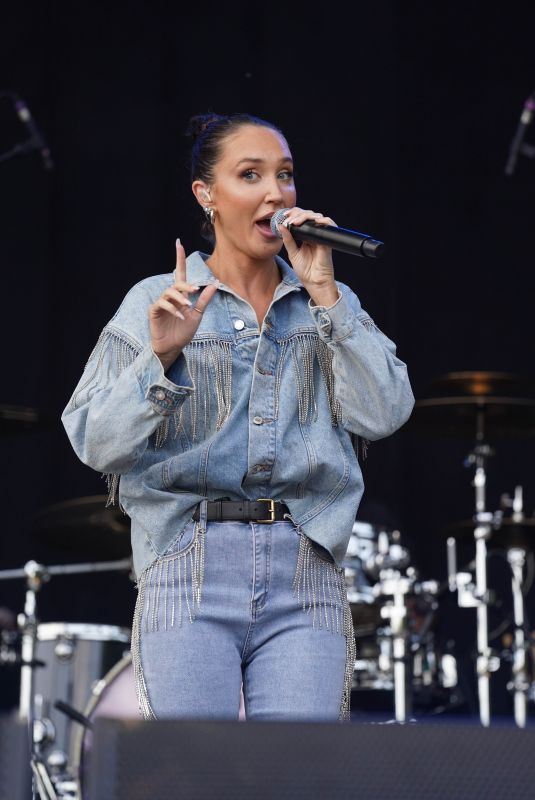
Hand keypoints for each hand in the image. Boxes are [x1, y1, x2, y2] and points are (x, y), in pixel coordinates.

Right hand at [149, 239, 217, 370]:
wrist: (174, 347)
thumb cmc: (184, 332)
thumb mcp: (198, 315)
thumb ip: (204, 300)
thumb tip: (215, 283)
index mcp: (181, 296)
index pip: (180, 273)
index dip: (179, 258)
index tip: (179, 243)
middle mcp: (170, 297)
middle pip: (176, 283)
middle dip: (186, 285)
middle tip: (195, 290)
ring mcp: (161, 303)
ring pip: (169, 292)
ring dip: (180, 299)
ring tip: (187, 308)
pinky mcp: (154, 311)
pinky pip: (162, 304)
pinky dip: (172, 309)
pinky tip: (180, 317)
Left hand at [278, 208, 338, 305]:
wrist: (314, 282)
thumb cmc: (305, 271)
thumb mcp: (293, 253)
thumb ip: (288, 240)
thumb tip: (281, 226)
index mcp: (305, 237)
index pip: (300, 219)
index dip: (293, 214)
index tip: (283, 215)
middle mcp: (314, 234)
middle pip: (308, 215)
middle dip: (297, 213)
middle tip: (288, 218)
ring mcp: (321, 236)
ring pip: (317, 217)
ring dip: (305, 216)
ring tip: (296, 222)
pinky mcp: (327, 240)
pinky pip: (329, 224)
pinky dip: (323, 220)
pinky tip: (314, 221)